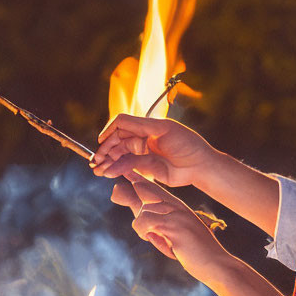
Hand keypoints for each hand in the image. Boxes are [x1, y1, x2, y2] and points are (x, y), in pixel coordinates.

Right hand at [91, 115, 214, 187]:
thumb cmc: (187, 144)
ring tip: (97, 169)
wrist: (200, 166)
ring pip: (119, 155)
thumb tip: (118, 128)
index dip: (109, 131)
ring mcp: (143, 153)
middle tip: (95, 160)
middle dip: (105, 150)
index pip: (122, 124)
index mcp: (147, 126)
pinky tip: (108, 172)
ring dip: (107, 161)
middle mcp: (143, 138)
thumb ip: (140, 127)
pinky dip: (116, 168)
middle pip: (117, 141)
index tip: (101, 140)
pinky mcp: (145, 167)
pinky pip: (127, 166)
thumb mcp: (164, 129)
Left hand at [111, 174, 227, 282]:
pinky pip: (146, 222)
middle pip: (146, 190)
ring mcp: (176, 214)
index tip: (125, 171)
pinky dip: (144, 232)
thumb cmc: (196, 253)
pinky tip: (153, 239)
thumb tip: (144, 225)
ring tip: (150, 237)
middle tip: (116, 191)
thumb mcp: (177, 236)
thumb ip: (161, 228)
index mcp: (179, 207)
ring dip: (141, 226)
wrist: (216, 264)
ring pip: (143, 210)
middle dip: (129, 190)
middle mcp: (178, 206)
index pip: (155, 188)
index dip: (138, 179)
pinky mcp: (174, 226)